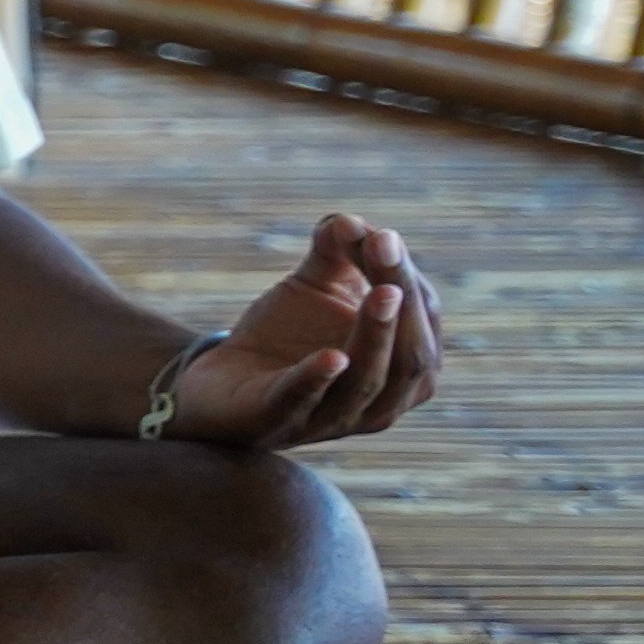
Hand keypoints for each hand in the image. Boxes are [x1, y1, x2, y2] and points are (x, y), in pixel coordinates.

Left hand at [160, 212, 442, 446]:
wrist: (219, 382)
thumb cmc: (286, 334)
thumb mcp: (314, 284)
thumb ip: (336, 247)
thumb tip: (352, 221)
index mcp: (405, 366)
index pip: (423, 320)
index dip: (405, 276)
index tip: (381, 236)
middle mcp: (381, 402)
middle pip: (410, 357)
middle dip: (403, 305)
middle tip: (385, 252)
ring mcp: (331, 419)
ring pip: (367, 381)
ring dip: (376, 335)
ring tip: (381, 292)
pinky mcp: (276, 421)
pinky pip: (303, 401)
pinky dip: (317, 378)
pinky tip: (330, 356)